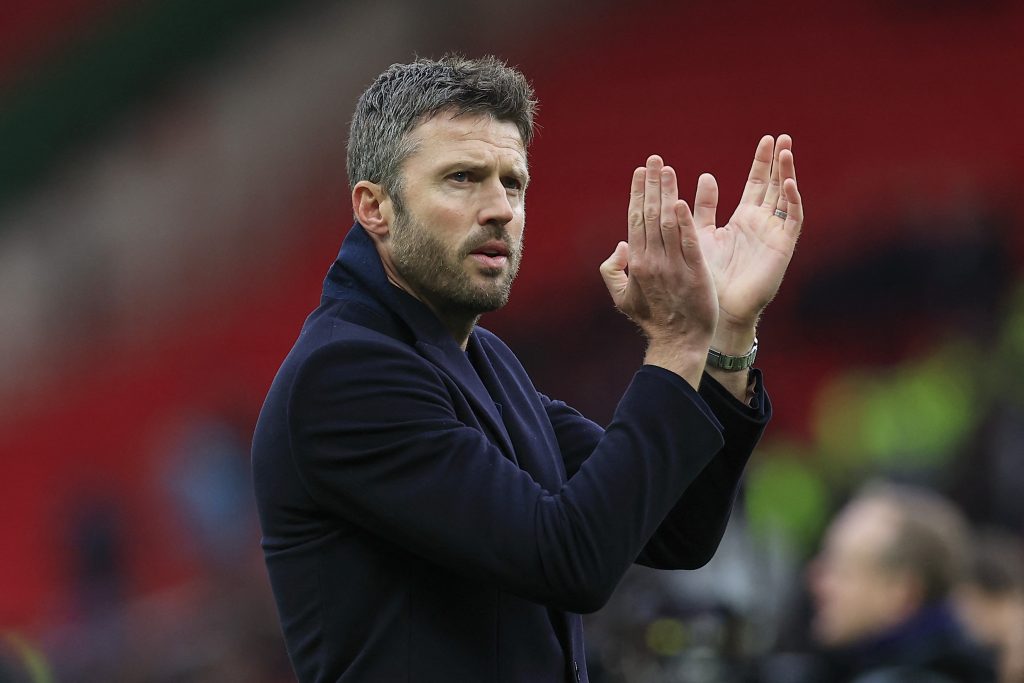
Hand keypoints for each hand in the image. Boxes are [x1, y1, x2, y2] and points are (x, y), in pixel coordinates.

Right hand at [600, 155, 717, 386]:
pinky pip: (687, 243)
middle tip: (654, 159)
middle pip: (649, 214)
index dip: (637, 193)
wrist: (678, 342)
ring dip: (667, 193)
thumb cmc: (652, 320)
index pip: (635, 219)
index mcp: (635, 263)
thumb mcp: (622, 298)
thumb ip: (613, 270)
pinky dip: (684, 222)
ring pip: (667, 222)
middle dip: (652, 184)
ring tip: (667, 170)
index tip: (640, 171)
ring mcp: (673, 266)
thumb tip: (619, 245)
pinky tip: (682, 201)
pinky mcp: (694, 273)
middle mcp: (652, 260)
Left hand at [693, 134, 803, 341]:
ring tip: (785, 150)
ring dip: (786, 175)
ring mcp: (774, 235)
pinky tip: (787, 183)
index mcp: (743, 220)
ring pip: (785, 198)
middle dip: (778, 162)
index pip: (756, 185)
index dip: (762, 163)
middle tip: (781, 136)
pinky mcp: (782, 248)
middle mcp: (762, 225)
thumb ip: (702, 207)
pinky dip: (791, 201)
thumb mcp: (699, 235)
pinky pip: (792, 220)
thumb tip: (705, 176)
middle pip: (774, 186)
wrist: (717, 309)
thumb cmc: (707, 277)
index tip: (765, 140)